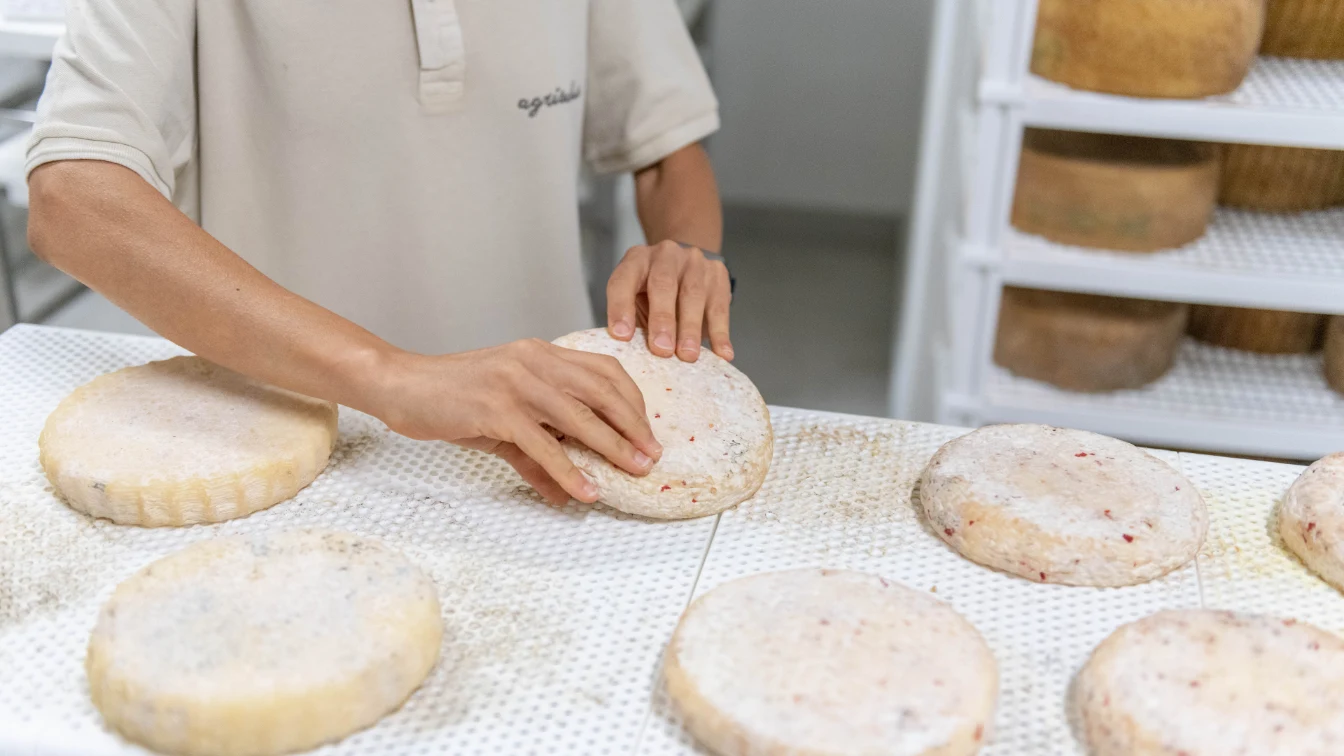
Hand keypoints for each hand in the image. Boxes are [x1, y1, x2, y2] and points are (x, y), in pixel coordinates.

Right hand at [370, 340, 661, 504]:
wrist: (403, 386)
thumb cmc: (453, 398)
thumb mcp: (503, 422)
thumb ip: (538, 455)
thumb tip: (567, 494)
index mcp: (541, 354)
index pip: (603, 370)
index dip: (631, 400)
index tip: (646, 429)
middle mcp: (534, 362)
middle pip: (601, 390)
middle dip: (633, 424)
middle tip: (652, 455)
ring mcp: (516, 384)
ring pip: (579, 417)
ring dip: (613, 446)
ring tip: (633, 471)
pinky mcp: (496, 411)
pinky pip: (543, 446)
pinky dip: (568, 471)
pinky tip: (584, 491)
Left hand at [606, 240, 732, 361]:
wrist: (685, 267)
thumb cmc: (653, 293)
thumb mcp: (635, 300)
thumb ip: (633, 321)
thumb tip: (630, 354)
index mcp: (636, 260)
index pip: (623, 281)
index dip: (620, 308)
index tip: (622, 336)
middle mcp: (665, 255)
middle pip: (663, 284)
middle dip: (662, 320)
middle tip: (662, 349)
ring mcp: (694, 263)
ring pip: (692, 294)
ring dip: (690, 329)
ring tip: (688, 355)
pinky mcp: (717, 274)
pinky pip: (720, 306)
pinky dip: (720, 333)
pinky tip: (722, 353)